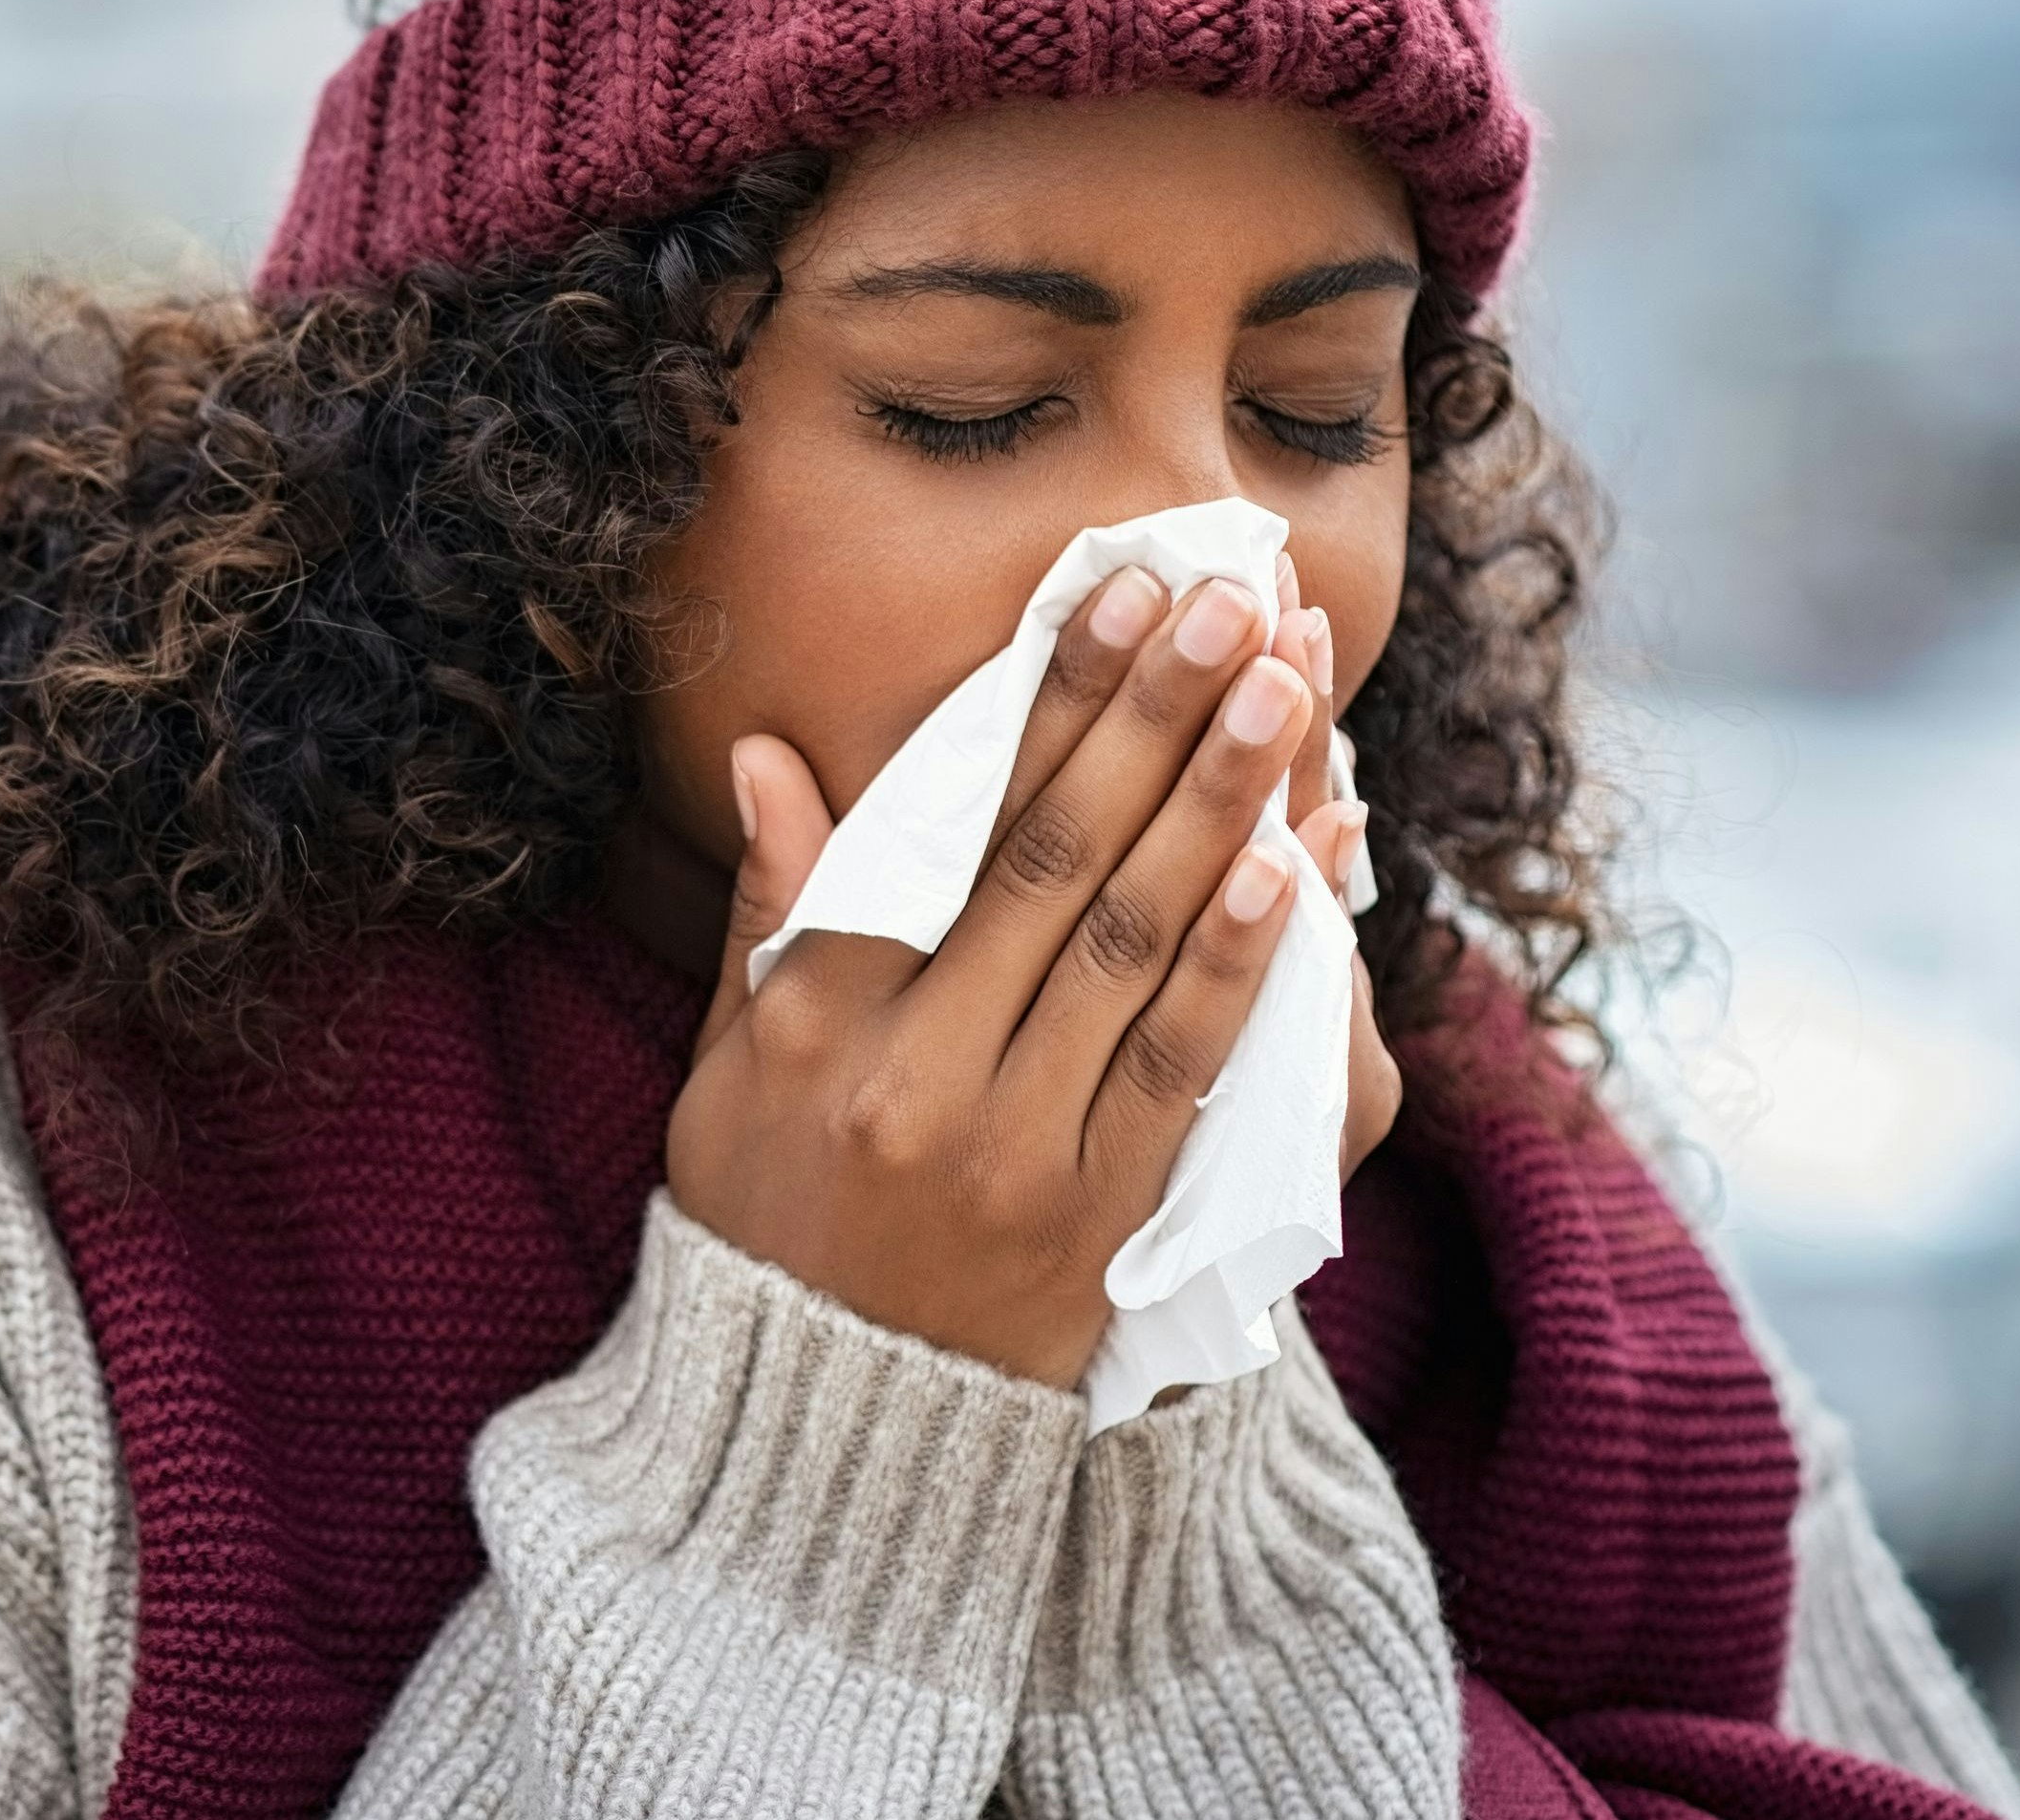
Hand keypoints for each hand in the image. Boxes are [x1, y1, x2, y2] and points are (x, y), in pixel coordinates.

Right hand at [668, 562, 1382, 1389]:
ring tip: (1282, 686)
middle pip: (1055, 864)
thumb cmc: (770, 1218)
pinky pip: (1186, 1069)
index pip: (942, 828)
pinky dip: (1242, 960)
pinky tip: (1291, 860)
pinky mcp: (1104, 1219)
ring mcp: (1018, 1150)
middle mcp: (917, 1076)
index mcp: (817, 1021)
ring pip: (1135, 947)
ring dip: (1218, 803)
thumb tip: (767, 755)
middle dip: (1150, 716)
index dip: (1037, 702)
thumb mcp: (727, 1066)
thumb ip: (769, 912)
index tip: (1109, 593)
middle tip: (1228, 597)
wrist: (833, 1425)